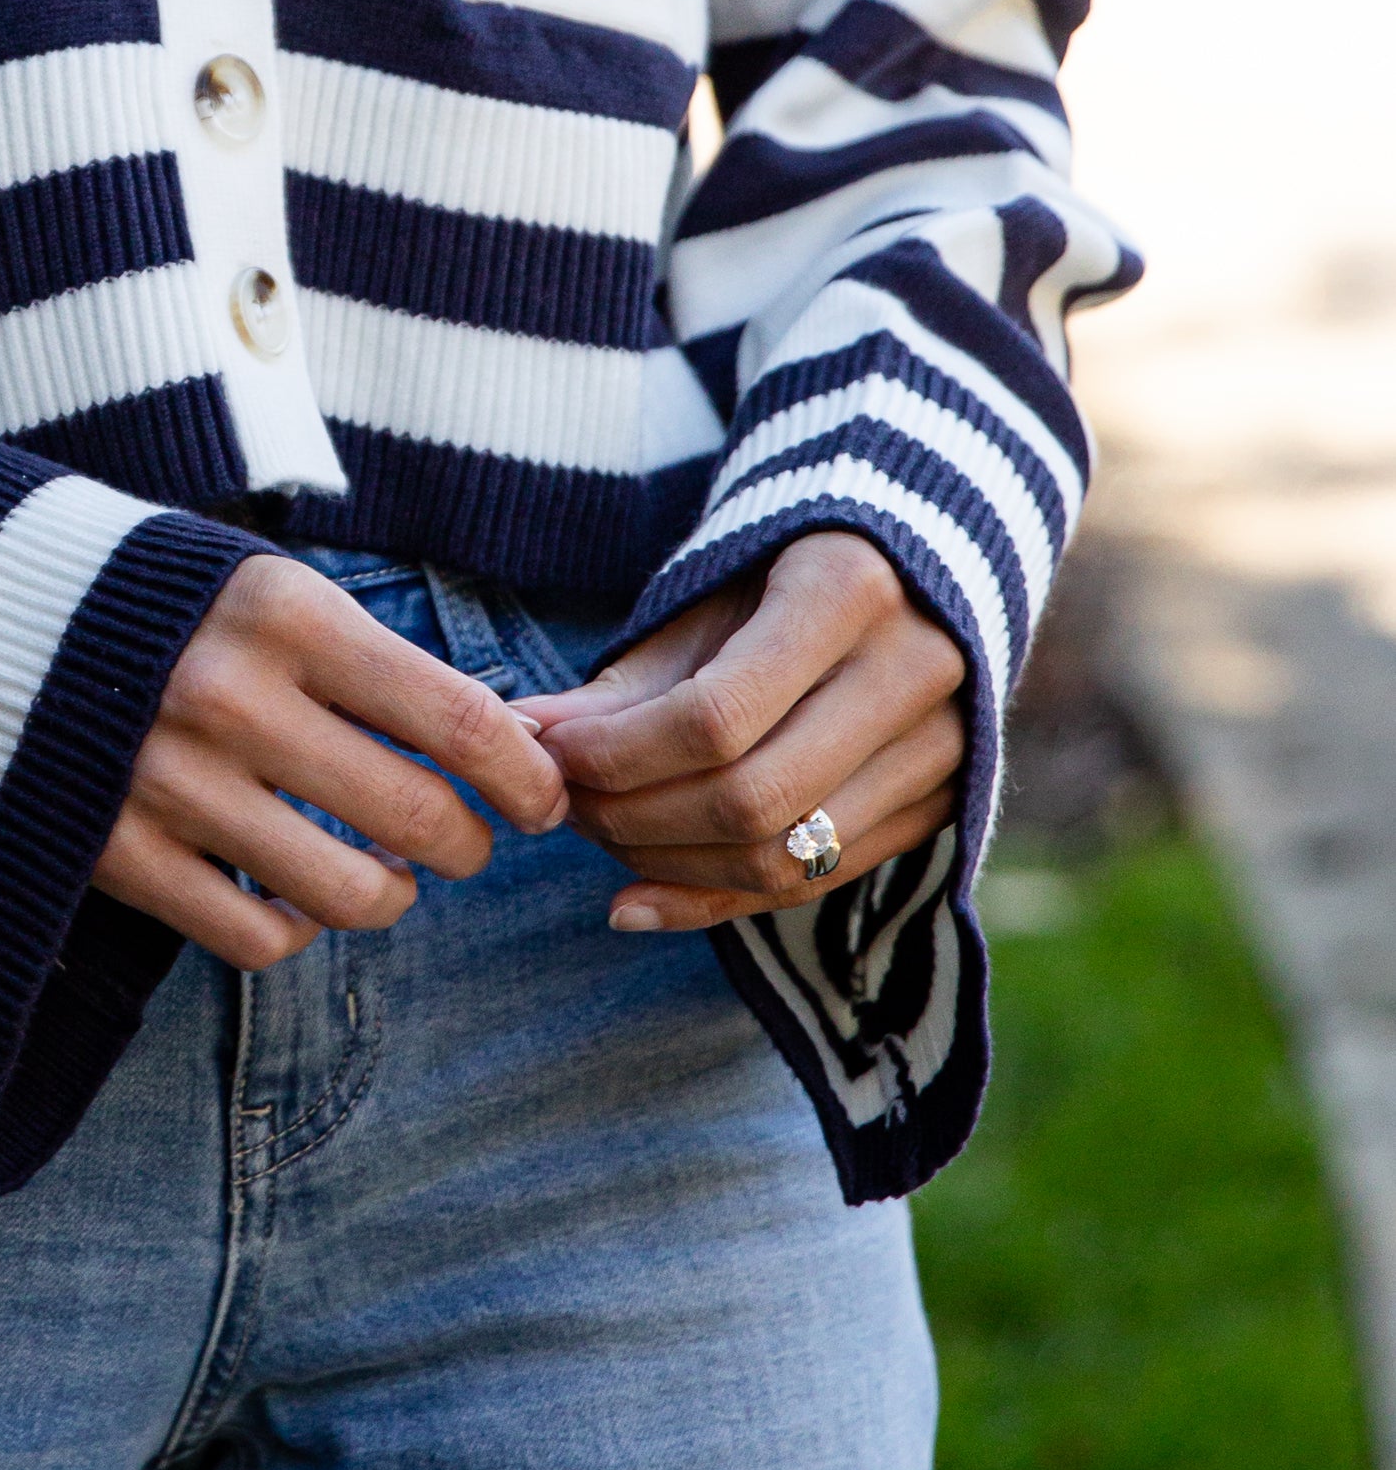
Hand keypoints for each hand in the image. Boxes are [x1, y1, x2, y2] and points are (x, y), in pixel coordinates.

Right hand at [93, 551, 569, 970]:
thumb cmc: (172, 607)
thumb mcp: (271, 592)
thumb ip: (375, 660)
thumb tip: (508, 743)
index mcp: (282, 612)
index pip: (455, 714)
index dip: (525, 773)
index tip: (544, 799)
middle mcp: (231, 698)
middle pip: (416, 816)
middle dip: (468, 843)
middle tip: (465, 838)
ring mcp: (171, 784)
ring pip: (350, 896)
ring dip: (393, 894)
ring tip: (384, 869)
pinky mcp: (120, 856)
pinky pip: (260, 941)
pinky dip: (299, 933)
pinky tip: (296, 895)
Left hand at [510, 529, 965, 934]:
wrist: (914, 569)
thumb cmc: (785, 572)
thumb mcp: (709, 596)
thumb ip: (628, 678)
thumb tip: (526, 736)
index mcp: (849, 591)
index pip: (717, 716)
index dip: (618, 752)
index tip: (549, 751)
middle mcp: (914, 675)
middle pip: (752, 799)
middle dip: (634, 817)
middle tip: (565, 802)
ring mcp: (942, 751)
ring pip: (784, 858)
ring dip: (667, 864)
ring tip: (598, 834)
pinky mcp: (940, 809)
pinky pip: (815, 882)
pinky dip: (718, 900)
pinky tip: (640, 899)